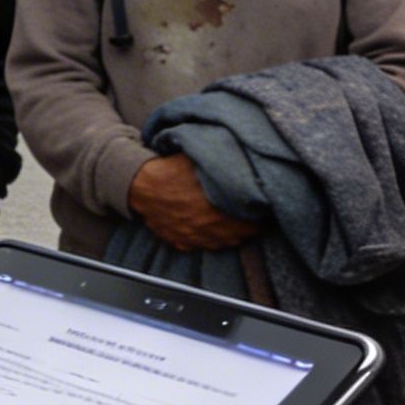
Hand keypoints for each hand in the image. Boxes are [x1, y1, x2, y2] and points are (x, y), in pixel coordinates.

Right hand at [127, 155, 262, 251]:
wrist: (141, 184)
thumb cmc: (172, 169)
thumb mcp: (202, 160)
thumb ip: (225, 164)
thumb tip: (245, 159)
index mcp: (220, 209)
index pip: (253, 221)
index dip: (260, 214)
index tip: (263, 206)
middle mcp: (210, 228)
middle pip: (240, 234)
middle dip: (248, 225)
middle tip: (253, 215)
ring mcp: (194, 238)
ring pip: (223, 243)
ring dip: (231, 235)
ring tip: (236, 224)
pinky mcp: (180, 242)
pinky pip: (201, 245)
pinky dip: (208, 239)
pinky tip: (212, 230)